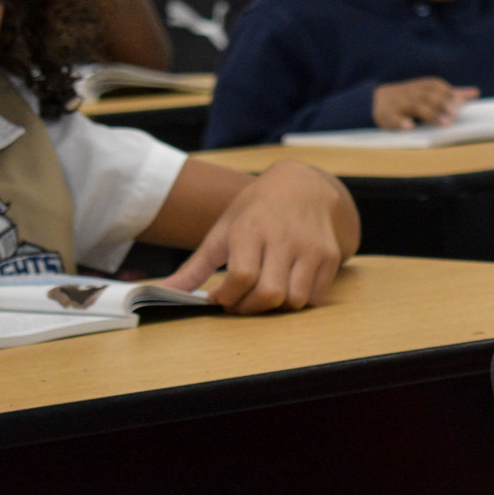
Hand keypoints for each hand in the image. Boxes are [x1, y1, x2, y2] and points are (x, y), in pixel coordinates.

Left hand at [164, 162, 348, 312]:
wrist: (303, 186)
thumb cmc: (256, 211)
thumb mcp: (222, 230)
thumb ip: (195, 266)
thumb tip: (162, 292)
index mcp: (251, 229)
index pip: (241, 276)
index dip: (226, 296)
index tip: (218, 296)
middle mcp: (285, 238)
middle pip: (269, 294)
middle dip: (249, 308)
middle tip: (239, 302)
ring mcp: (312, 247)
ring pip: (294, 300)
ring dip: (275, 307)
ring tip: (262, 294)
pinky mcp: (331, 256)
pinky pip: (315, 296)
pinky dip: (298, 300)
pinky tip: (285, 287)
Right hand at [373, 78, 476, 129]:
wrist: (374, 99)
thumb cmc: (410, 97)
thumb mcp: (428, 92)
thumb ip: (451, 94)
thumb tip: (475, 92)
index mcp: (421, 87)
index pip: (436, 86)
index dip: (448, 94)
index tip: (459, 104)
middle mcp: (410, 92)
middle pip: (428, 97)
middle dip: (442, 105)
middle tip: (454, 117)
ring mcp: (397, 103)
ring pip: (414, 106)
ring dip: (430, 114)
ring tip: (444, 124)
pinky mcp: (385, 114)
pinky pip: (391, 117)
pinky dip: (400, 122)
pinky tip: (409, 127)